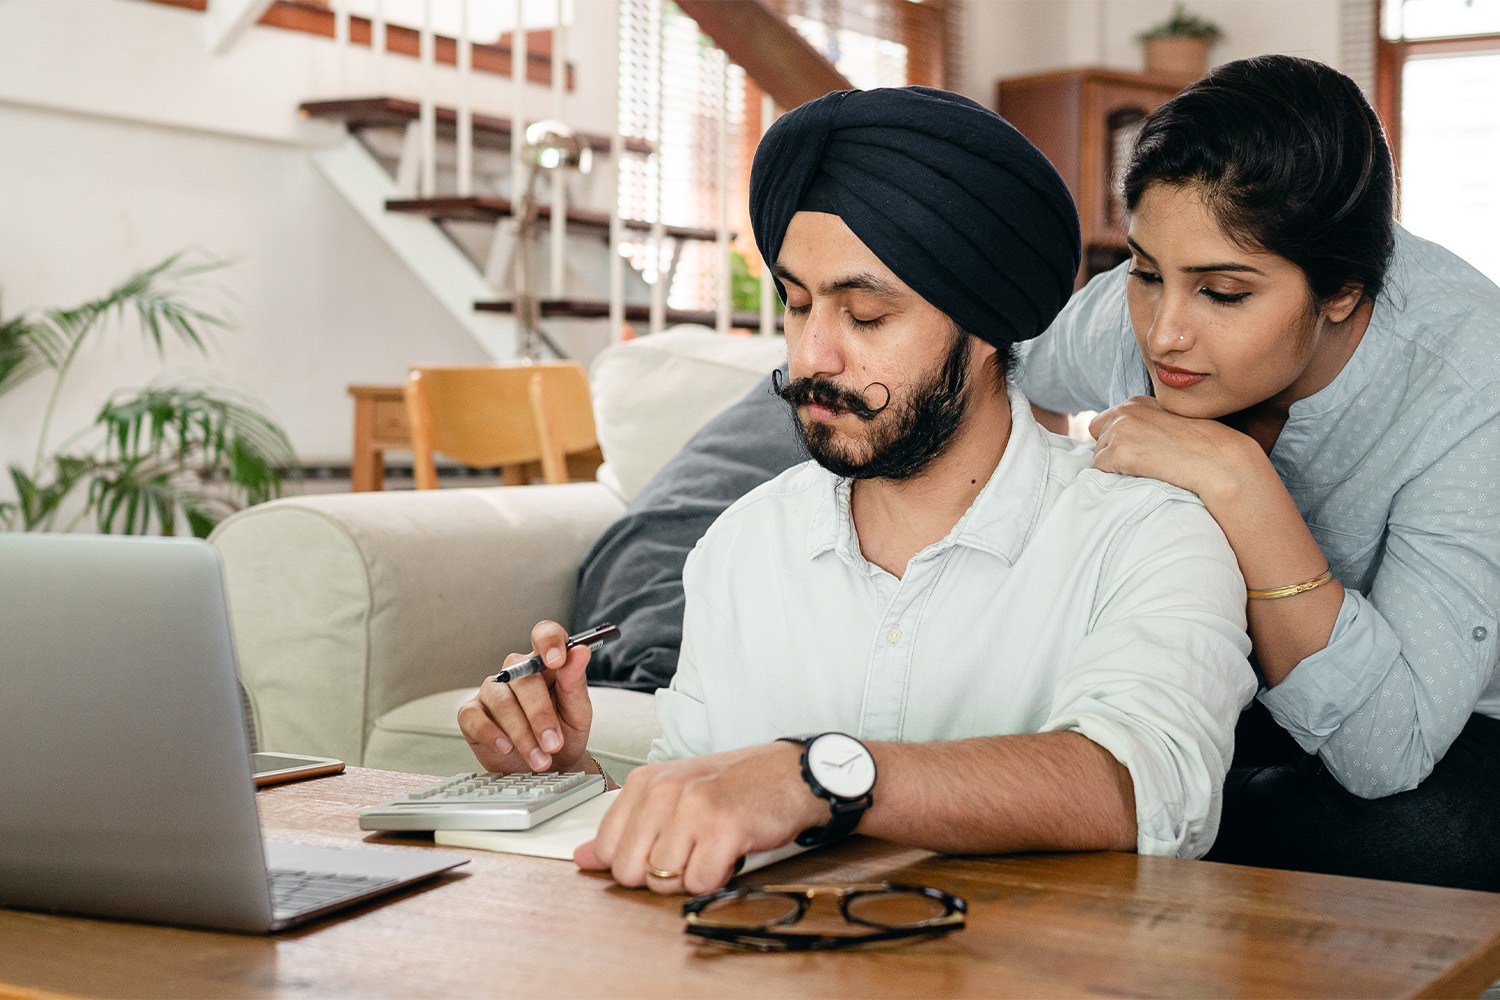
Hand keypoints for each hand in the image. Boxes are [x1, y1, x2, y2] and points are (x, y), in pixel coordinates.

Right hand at [457, 620, 592, 773]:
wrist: (552, 768)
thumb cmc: (565, 734)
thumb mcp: (578, 711)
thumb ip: (576, 682)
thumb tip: (580, 651)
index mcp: (545, 663)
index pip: (544, 635)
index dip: (549, 642)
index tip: (557, 661)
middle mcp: (516, 672)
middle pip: (522, 678)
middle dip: (540, 715)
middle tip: (553, 744)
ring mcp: (492, 691)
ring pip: (501, 701)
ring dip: (522, 733)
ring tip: (539, 758)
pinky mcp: (472, 714)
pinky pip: (474, 716)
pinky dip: (492, 734)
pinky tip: (507, 747)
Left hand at [574, 742, 824, 894]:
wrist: (791, 774)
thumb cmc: (734, 786)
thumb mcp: (673, 796)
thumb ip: (626, 827)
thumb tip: (582, 858)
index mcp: (644, 781)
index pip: (607, 847)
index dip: (635, 862)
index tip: (662, 849)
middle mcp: (663, 791)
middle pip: (629, 870)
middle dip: (659, 874)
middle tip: (690, 851)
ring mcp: (692, 808)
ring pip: (662, 881)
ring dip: (690, 875)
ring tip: (711, 848)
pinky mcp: (722, 829)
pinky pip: (698, 883)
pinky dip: (716, 878)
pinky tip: (728, 853)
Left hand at [1089, 396, 1253, 500]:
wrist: (1219, 460)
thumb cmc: (1203, 447)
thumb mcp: (1172, 424)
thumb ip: (1148, 424)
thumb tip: (1129, 440)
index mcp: (1137, 402)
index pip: (1107, 420)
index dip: (1119, 439)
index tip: (1139, 451)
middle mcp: (1125, 411)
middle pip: (1098, 436)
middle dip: (1112, 450)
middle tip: (1141, 463)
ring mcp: (1120, 430)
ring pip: (1098, 455)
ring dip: (1115, 466)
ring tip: (1146, 470)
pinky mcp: (1118, 451)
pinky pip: (1099, 470)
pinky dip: (1113, 478)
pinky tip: (1139, 477)